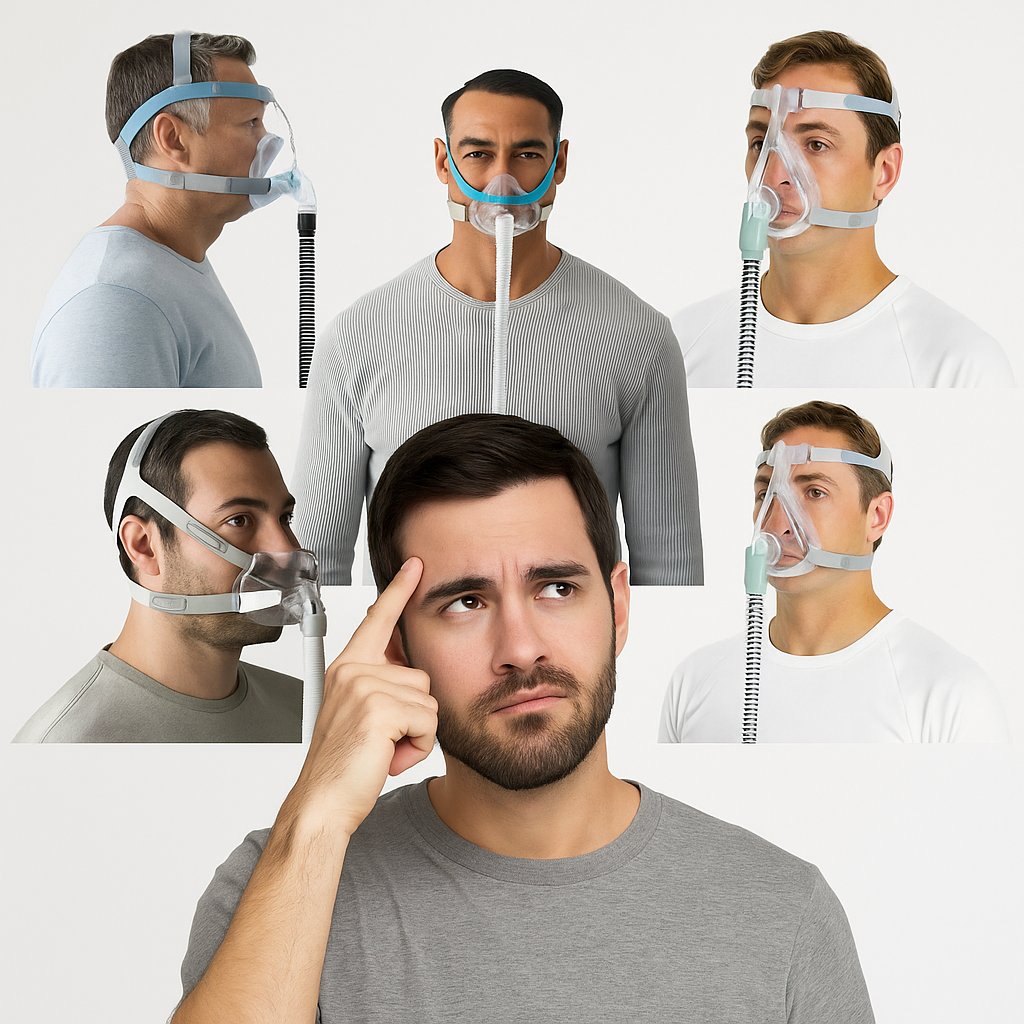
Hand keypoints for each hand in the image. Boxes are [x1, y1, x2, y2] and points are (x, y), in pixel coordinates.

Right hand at [287, 558, 436, 839]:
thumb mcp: (361, 714)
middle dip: (414, 715)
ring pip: (429, 700)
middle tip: (381, 740)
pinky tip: (388, 756)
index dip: (399, 589)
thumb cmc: (344, 765)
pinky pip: (428, 721)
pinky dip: (417, 746)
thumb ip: (381, 685)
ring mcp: (363, 687)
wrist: (323, 802)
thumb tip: (409, 669)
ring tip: (382, 749)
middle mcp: (353, 671)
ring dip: (416, 733)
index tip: (415, 563)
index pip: (378, 619)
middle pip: (421, 675)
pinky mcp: (378, 708)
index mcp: (348, 668)